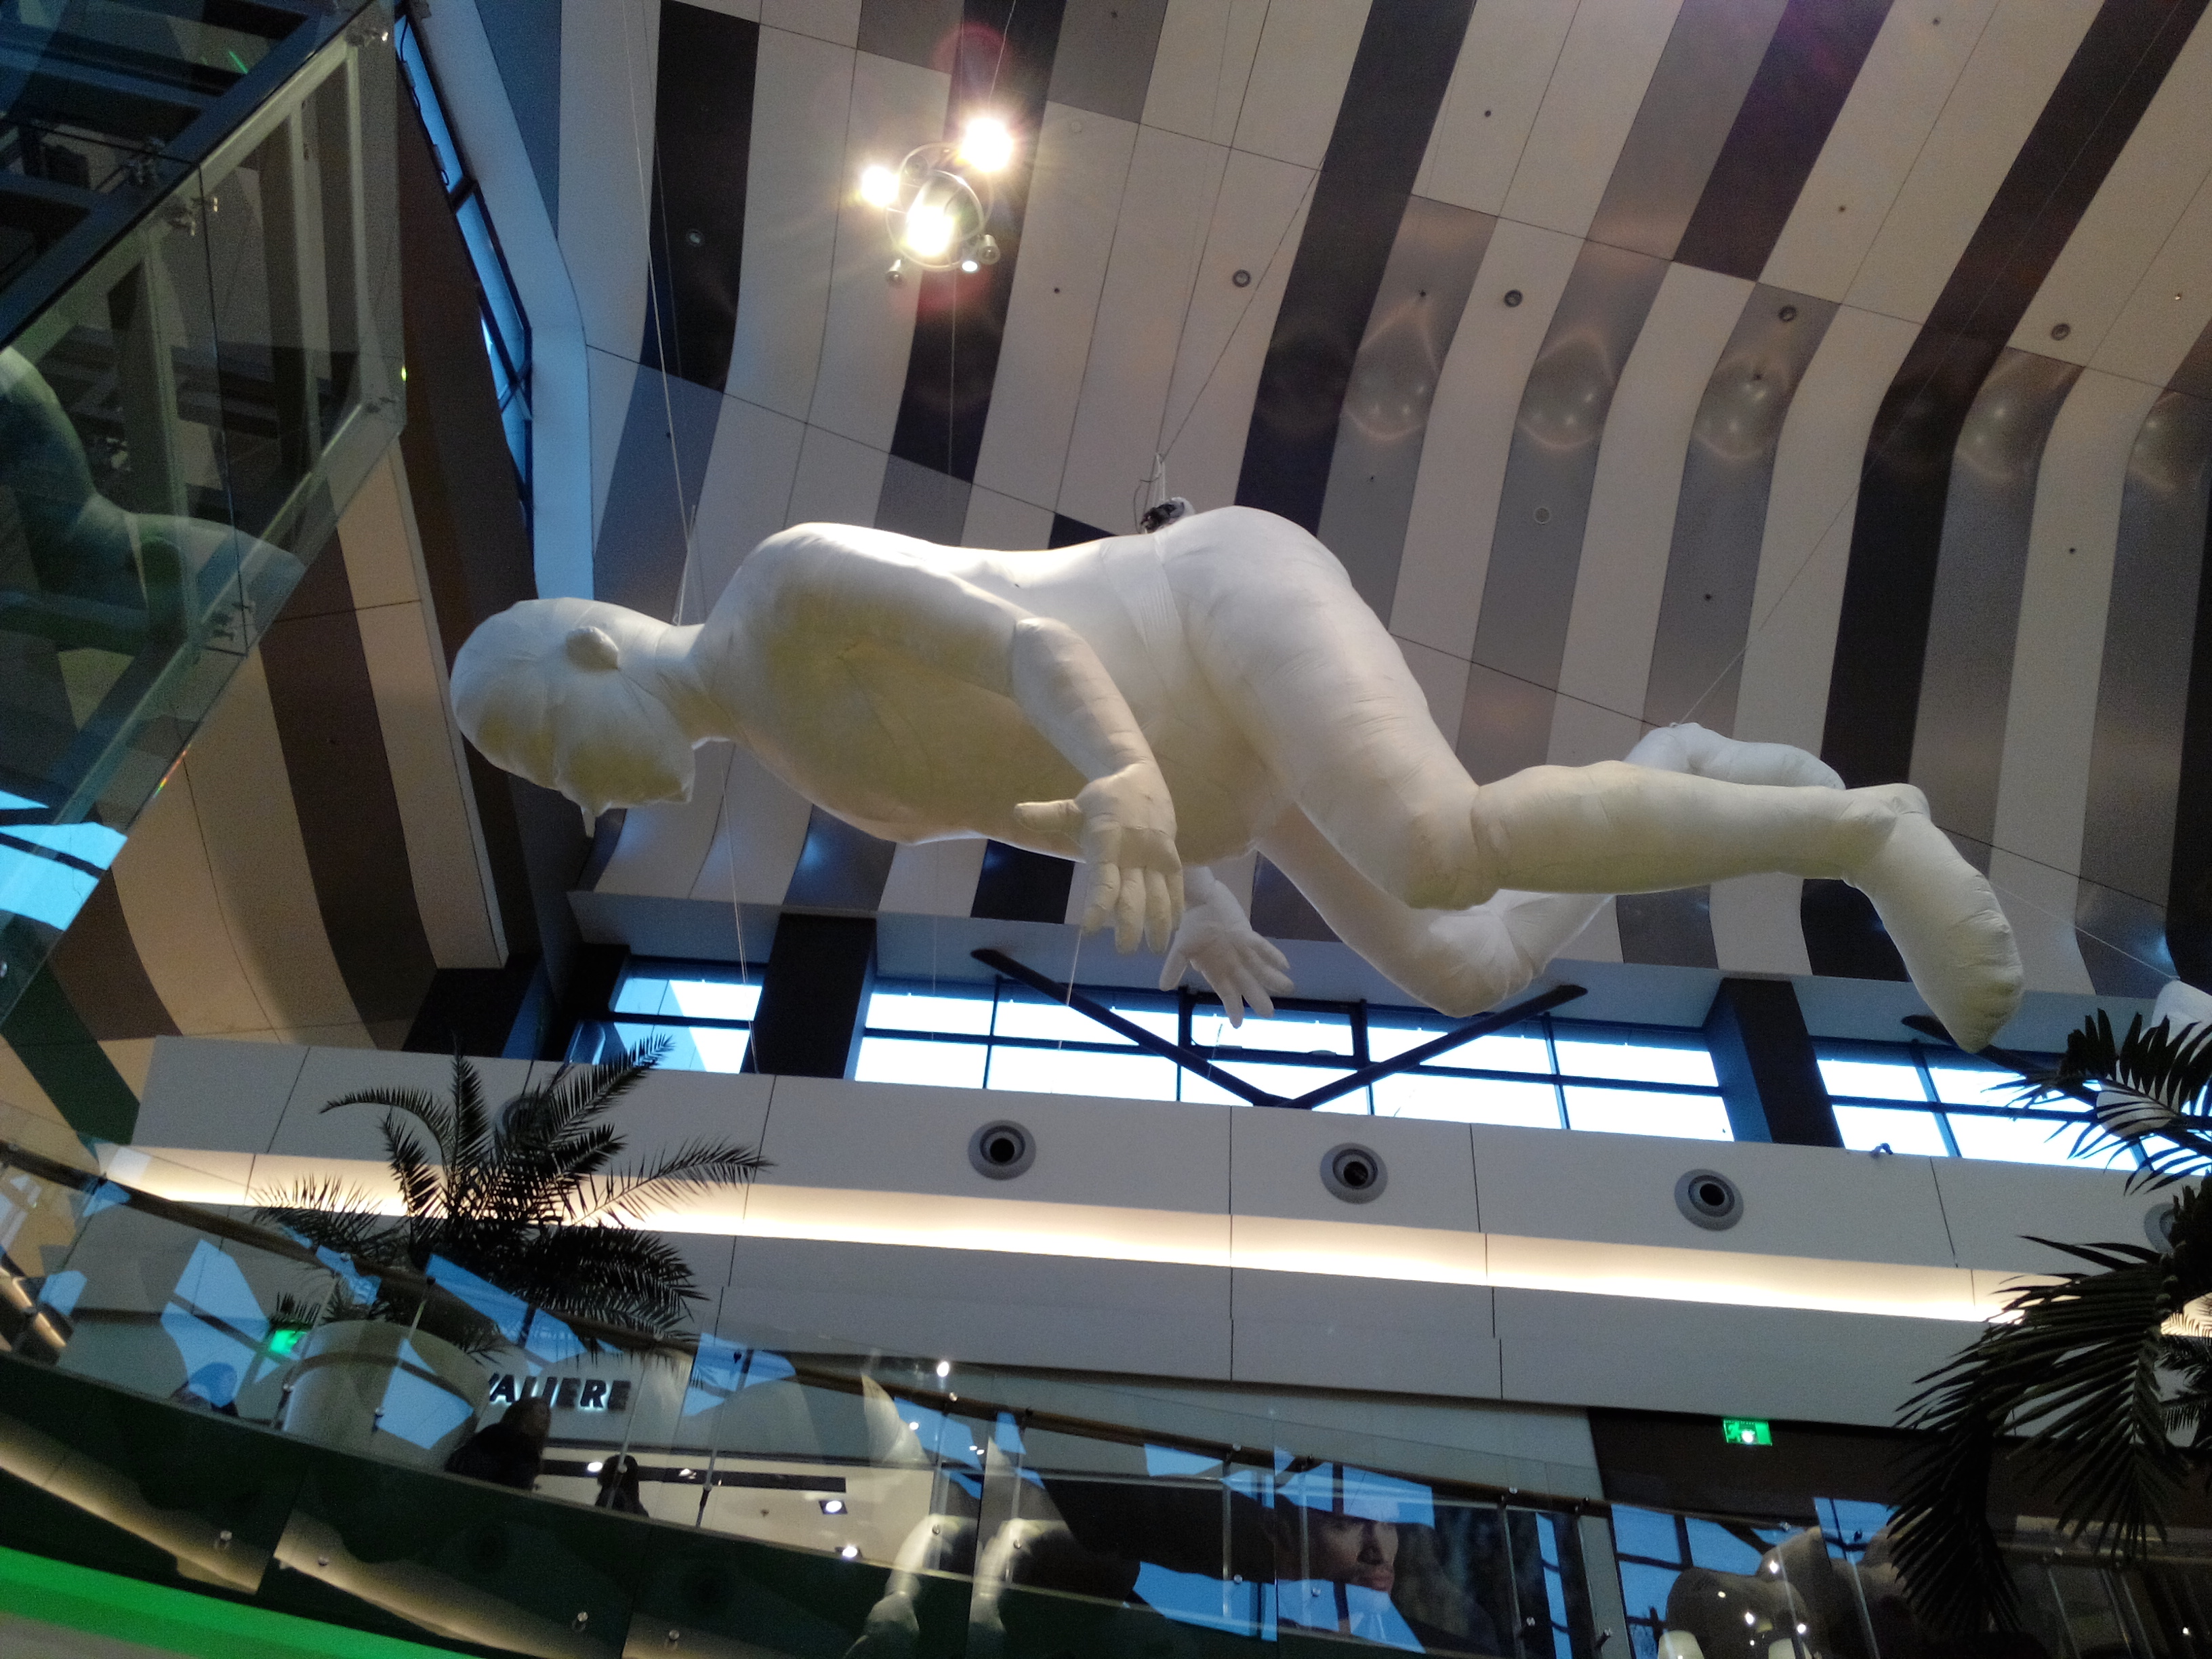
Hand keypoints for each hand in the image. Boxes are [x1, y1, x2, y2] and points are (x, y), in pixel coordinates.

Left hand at [1015, 764, 1182, 951]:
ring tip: (1153, 949)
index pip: (1103, 880)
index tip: (1088, 932)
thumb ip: (1047, 816)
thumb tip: (1016, 812)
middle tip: (1123, 950)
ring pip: (1160, 893)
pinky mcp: (1172, 855)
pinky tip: (1173, 929)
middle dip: (1130, 924)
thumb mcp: (1074, 807)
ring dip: (1158, 922)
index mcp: (1108, 841)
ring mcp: (1156, 854)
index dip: (1097, 906)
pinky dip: (1175, 906)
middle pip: (1133, 893)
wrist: (1141, 776)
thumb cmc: (1103, 799)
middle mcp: (1134, 851)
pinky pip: (1176, 884)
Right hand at [1158, 877, 1292, 1025]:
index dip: (1232, 1007)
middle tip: (1269, 1014)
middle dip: (1257, 998)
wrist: (1200, 899)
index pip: (1226, 993)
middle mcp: (1231, 964)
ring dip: (1272, 978)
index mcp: (1215, 970)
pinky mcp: (1247, 934)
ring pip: (1259, 968)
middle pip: (1247, 984)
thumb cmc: (1191, 924)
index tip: (1238, 1024)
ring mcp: (1241, 950)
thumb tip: (1164, 987)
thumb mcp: (1180, 948)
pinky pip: (1261, 946)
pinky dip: (1272, 954)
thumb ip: (1175, 967)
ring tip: (1287, 988)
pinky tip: (1285, 965)